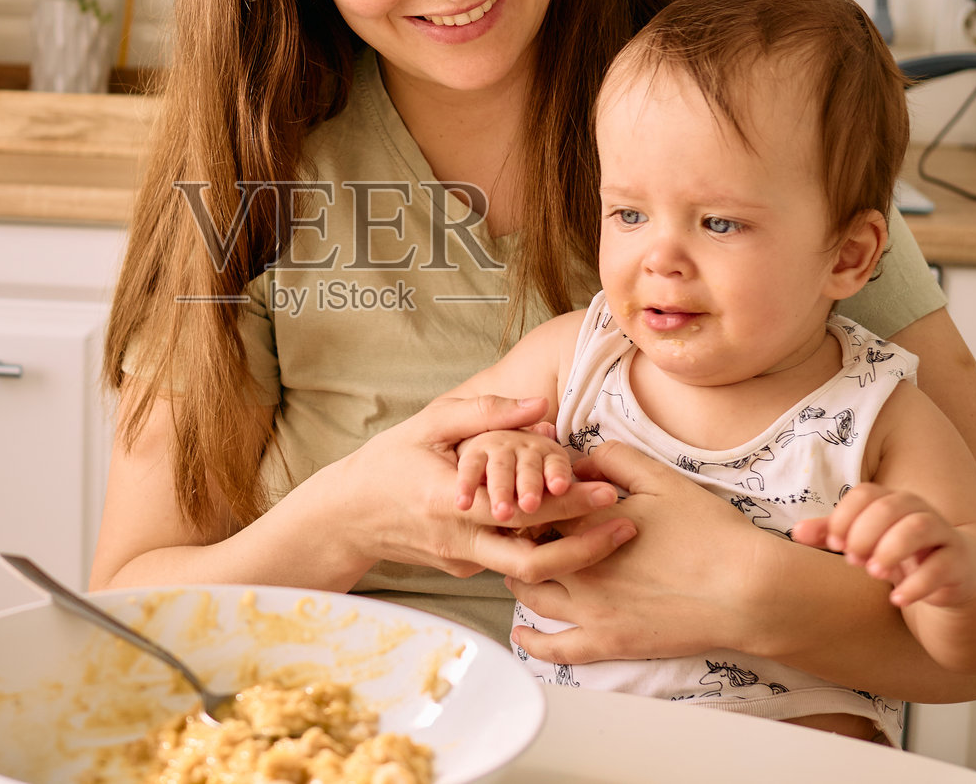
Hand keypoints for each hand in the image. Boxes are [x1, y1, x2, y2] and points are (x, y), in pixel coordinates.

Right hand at [333, 395, 622, 578]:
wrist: (348, 516)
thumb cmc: (388, 461)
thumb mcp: (429, 423)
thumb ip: (485, 412)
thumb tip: (541, 406)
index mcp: (448, 502)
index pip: (519, 510)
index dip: (567, 505)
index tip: (609, 490)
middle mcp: (457, 540)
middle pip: (533, 559)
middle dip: (585, 546)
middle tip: (627, 524)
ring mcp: (462, 561)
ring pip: (526, 567)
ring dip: (569, 552)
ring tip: (611, 529)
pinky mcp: (464, 568)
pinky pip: (508, 559)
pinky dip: (540, 545)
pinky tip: (569, 527)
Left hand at [505, 441, 787, 664]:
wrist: (745, 590)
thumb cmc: (709, 533)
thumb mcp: (662, 479)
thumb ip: (615, 459)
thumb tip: (581, 460)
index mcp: (588, 523)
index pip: (539, 507)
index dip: (534, 501)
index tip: (535, 497)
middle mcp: (579, 567)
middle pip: (529, 549)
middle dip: (522, 538)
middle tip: (522, 531)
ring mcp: (590, 609)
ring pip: (532, 593)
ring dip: (521, 578)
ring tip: (520, 568)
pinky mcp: (607, 642)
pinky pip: (555, 648)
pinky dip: (531, 641)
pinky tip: (521, 632)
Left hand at [793, 484, 975, 608]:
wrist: (954, 575)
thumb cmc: (900, 554)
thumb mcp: (864, 542)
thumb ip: (832, 534)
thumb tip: (797, 532)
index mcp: (891, 501)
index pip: (865, 494)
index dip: (845, 517)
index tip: (834, 543)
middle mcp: (918, 511)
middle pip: (889, 507)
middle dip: (864, 534)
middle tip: (853, 560)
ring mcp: (942, 535)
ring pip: (918, 527)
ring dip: (890, 550)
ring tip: (873, 573)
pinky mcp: (959, 563)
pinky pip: (942, 567)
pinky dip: (917, 584)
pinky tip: (897, 599)